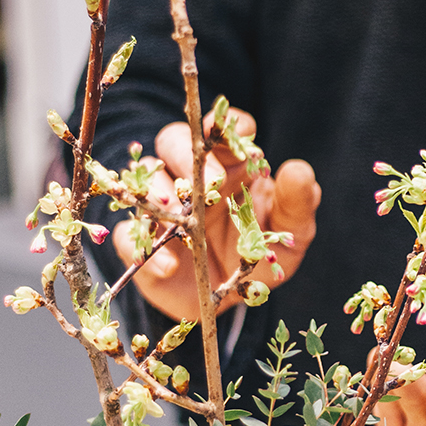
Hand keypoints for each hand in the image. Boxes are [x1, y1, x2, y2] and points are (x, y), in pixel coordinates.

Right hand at [113, 107, 320, 321]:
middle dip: (187, 154)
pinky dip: (144, 246)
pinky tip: (169, 266)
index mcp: (228, 165)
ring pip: (145, 180)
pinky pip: (127, 234)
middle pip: (173, 141)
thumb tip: (298, 170)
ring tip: (180, 217)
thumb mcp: (290, 234)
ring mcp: (162, 207)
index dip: (224, 127)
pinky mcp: (140, 241)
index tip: (237, 143)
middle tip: (212, 181)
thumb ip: (297, 202)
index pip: (221, 131)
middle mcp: (190, 177)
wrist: (227, 298)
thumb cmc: (259, 255)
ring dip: (160, 194)